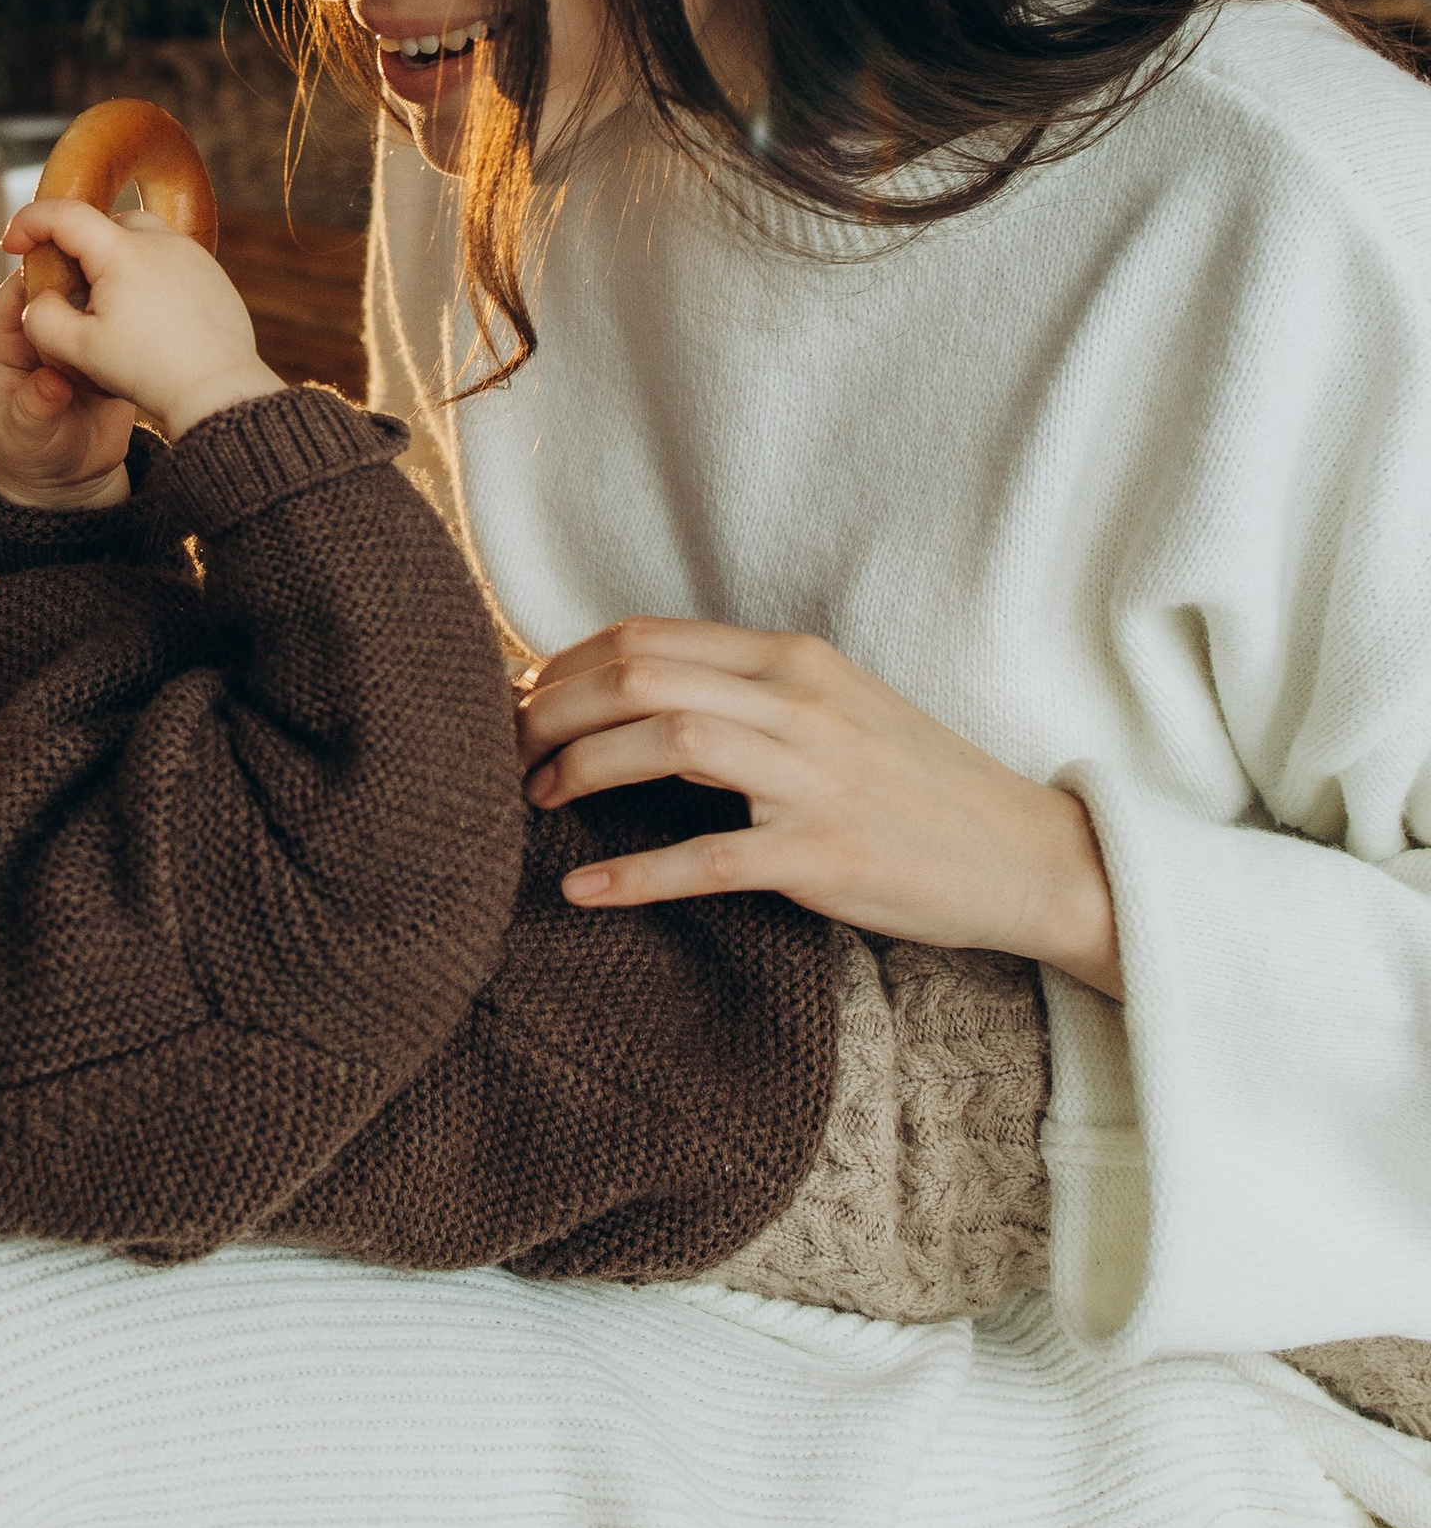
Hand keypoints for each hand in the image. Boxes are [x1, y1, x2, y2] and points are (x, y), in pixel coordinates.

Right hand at [0, 198, 279, 449]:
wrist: (218, 389)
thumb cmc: (147, 369)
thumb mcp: (79, 351)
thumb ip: (41, 320)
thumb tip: (38, 299)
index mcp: (122, 252)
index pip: (63, 214)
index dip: (28, 222)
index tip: (10, 243)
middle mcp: (161, 241)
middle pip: (105, 221)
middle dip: (76, 242)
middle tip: (63, 281)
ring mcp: (192, 255)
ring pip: (142, 236)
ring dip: (115, 256)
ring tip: (106, 299)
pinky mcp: (212, 275)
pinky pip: (171, 258)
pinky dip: (148, 272)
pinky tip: (145, 313)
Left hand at [0, 267, 137, 506]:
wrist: (70, 478)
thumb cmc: (30, 452)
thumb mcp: (26, 433)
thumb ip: (35, 406)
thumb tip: (52, 382)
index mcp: (8, 344)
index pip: (15, 297)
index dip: (34, 274)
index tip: (59, 257)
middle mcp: (42, 335)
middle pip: (57, 289)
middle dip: (79, 270)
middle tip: (106, 258)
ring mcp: (77, 342)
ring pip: (91, 301)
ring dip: (110, 287)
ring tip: (135, 276)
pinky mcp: (107, 353)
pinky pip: (117, 326)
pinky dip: (132, 315)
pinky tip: (155, 304)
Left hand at [519, 618, 1123, 999]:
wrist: (1025, 854)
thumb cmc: (915, 786)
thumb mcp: (832, 709)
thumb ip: (744, 694)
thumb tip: (633, 699)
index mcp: (792, 661)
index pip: (647, 637)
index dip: (563, 665)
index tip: (518, 700)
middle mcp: (798, 702)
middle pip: (637, 676)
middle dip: (549, 708)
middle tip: (502, 749)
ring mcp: (814, 777)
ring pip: (665, 743)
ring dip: (579, 769)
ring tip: (530, 800)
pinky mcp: (825, 855)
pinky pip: (709, 858)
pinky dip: (634, 874)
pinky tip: (581, 890)